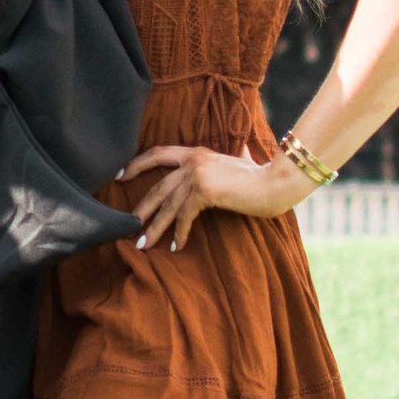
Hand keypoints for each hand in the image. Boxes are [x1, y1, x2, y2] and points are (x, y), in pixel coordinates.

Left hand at [119, 145, 305, 257]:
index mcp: (197, 152)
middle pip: (158, 187)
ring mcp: (197, 174)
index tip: (120, 175)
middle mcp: (193, 160)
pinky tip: (177, 246)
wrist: (277, 182)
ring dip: (154, 228)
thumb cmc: (263, 176)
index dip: (137, 164)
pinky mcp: (205, 191)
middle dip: (142, 209)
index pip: (158, 153)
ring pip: (167, 205)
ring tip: (143, 244)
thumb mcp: (243, 161)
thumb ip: (237, 156)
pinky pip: (185, 216)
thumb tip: (244, 151)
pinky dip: (179, 233)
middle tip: (127, 226)